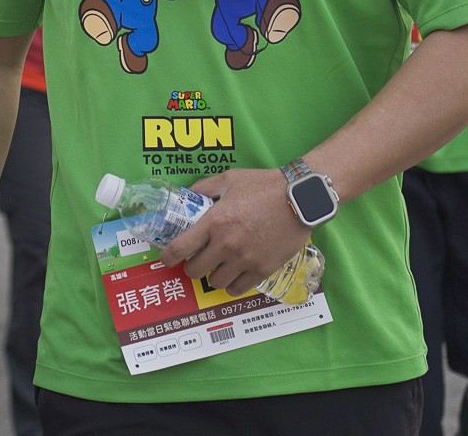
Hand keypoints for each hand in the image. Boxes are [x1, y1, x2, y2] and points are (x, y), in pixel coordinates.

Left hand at [166, 168, 307, 298]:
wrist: (300, 198)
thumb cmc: (264, 185)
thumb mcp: (230, 178)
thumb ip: (205, 187)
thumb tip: (189, 193)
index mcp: (213, 221)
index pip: (179, 249)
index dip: (167, 257)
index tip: (167, 259)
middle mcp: (225, 244)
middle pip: (194, 271)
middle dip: (192, 266)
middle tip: (198, 259)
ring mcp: (244, 259)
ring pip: (215, 283)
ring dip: (213, 276)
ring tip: (219, 266)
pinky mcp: (262, 269)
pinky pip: (238, 289)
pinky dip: (233, 285)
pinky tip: (235, 275)